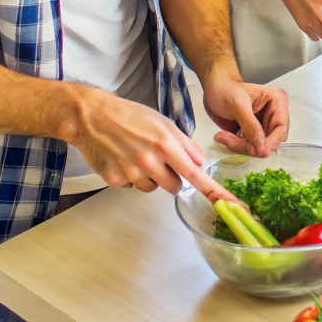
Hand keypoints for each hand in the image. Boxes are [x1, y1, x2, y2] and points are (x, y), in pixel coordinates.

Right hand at [69, 88, 234, 200]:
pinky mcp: (115, 180)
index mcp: (166, 144)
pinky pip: (133, 186)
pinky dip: (132, 177)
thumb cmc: (131, 116)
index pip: (195, 174)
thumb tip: (200, 162)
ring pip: (153, 188)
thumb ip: (184, 143)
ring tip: (138, 156)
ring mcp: (131, 172)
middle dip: (172, 177)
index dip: (213, 191)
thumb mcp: (163, 122)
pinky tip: (123, 159)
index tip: (229, 205)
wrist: (92, 117)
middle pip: (175, 187)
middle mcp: (150, 161)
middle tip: (160, 159)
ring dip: (151, 178)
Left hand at [201, 72, 290, 157]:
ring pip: (259, 147)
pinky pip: (249, 147)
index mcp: (277, 102)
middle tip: (230, 142)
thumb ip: (251, 126)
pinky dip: (236, 146)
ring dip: (240, 146)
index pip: (281, 127)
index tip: (259, 151)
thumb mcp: (238, 105)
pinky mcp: (253, 133)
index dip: (272, 142)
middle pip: (271, 140)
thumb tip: (262, 149)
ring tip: (222, 137)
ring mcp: (263, 125)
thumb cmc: (226, 90)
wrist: (214, 89)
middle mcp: (274, 115)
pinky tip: (223, 137)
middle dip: (252, 145)